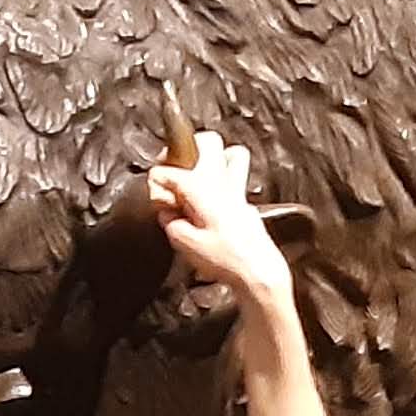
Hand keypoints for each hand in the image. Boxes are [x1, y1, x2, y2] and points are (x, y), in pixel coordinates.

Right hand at [149, 145, 292, 306]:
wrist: (259, 274)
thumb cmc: (228, 260)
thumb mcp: (185, 244)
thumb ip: (171, 223)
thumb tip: (167, 214)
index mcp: (203, 189)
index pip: (169, 172)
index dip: (157, 181)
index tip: (156, 192)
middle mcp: (223, 184)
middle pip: (208, 141)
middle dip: (187, 147)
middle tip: (177, 164)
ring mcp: (239, 192)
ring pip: (232, 154)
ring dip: (213, 159)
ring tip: (199, 174)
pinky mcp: (248, 206)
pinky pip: (237, 181)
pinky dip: (223, 184)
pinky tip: (214, 201)